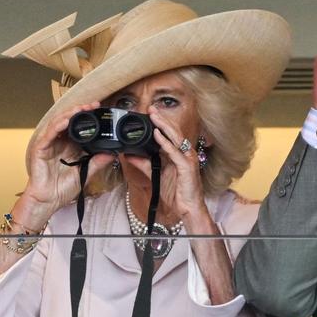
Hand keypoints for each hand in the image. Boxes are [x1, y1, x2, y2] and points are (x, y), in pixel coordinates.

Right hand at [19, 102, 113, 227]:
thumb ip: (98, 162)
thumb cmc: (63, 188)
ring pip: (59, 123)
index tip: (102, 112)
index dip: (89, 118)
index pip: (79, 127)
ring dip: (70, 114)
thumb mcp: (86, 173)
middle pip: (69, 121)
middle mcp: (60, 142)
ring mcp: (49, 144)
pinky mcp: (40, 148)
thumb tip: (113, 153)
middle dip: (81, 111)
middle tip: (95, 105)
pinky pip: (49, 133)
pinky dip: (58, 125)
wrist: (49, 200)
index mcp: (70, 146)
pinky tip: (66, 120)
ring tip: (82, 108)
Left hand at [148, 108, 207, 224]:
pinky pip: (174, 152)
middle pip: (174, 132)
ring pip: (176, 138)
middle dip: (162, 119)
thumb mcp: (156, 175)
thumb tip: (128, 155)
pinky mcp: (187, 167)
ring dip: (164, 125)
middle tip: (150, 108)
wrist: (187, 209)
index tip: (149, 113)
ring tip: (154, 115)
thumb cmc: (176, 193)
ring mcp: (188, 159)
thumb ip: (143, 164)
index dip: (161, 123)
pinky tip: (157, 134)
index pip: (170, 134)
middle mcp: (185, 153)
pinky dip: (165, 142)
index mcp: (179, 154)